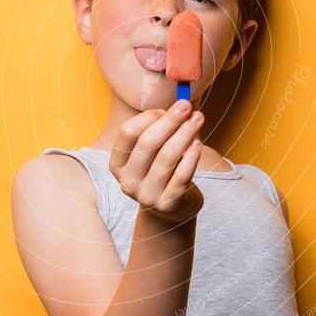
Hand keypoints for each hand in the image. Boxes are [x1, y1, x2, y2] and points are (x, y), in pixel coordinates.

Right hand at [108, 100, 204, 224]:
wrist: (171, 209)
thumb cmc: (162, 170)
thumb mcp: (153, 151)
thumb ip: (160, 130)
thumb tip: (179, 108)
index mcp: (117, 164)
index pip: (127, 133)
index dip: (147, 117)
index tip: (164, 110)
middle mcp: (127, 181)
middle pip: (147, 143)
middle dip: (169, 121)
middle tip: (186, 106)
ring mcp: (146, 196)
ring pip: (167, 158)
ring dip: (184, 134)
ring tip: (197, 119)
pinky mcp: (167, 205)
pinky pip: (182, 176)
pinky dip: (192, 157)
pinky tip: (198, 143)